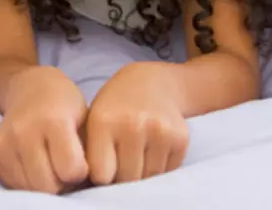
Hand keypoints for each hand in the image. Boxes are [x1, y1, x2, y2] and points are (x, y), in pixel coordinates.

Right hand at [0, 66, 88, 193]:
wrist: (30, 88)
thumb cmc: (65, 105)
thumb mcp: (85, 118)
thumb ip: (88, 150)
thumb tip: (90, 181)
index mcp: (53, 121)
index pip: (71, 170)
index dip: (81, 171)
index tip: (82, 161)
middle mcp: (25, 131)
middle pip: (49, 185)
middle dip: (62, 182)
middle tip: (66, 167)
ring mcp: (6, 143)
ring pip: (31, 189)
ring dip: (45, 183)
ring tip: (52, 165)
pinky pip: (14, 186)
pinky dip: (28, 181)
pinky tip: (36, 164)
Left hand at [85, 61, 189, 183]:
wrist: (153, 82)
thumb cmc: (116, 107)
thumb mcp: (94, 120)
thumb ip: (91, 153)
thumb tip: (96, 188)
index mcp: (104, 121)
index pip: (102, 175)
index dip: (102, 174)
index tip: (103, 163)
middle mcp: (133, 125)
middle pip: (126, 179)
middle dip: (123, 175)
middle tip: (122, 158)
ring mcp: (159, 131)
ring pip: (148, 178)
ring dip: (142, 172)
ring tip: (136, 151)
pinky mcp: (180, 138)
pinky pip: (167, 172)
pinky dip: (159, 167)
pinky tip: (152, 147)